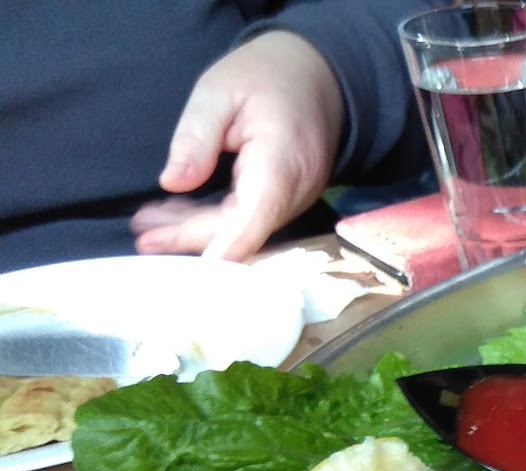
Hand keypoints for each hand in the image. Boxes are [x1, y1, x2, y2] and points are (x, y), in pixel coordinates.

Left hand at [133, 30, 344, 260]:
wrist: (318, 74)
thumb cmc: (266, 75)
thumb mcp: (219, 91)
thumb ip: (195, 135)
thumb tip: (173, 182)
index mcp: (280, 162)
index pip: (253, 218)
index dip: (223, 249)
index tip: (194, 276)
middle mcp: (295, 190)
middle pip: (242, 229)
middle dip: (192, 238)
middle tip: (142, 237)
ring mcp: (294, 197)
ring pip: (244, 227)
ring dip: (197, 230)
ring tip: (148, 226)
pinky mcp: (286, 198)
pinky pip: (250, 217)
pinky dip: (214, 219)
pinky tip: (178, 212)